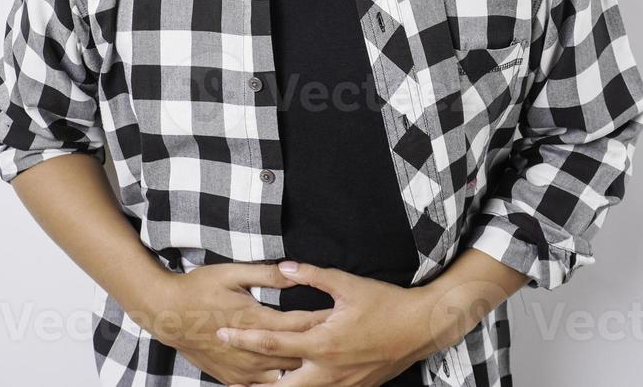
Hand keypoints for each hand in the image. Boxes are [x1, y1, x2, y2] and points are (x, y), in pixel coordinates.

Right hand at [128, 262, 331, 385]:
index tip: (343, 316)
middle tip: (342, 341)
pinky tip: (296, 379)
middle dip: (320, 346)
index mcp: (257, 320)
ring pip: (284, 375)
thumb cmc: (199, 288)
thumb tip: (294, 269)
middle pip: (298, 353)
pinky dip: (281, 383)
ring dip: (302, 367)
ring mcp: (243, 368)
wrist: (167, 314)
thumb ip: (267, 274)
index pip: (301, 323)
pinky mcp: (233, 378)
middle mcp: (253, 350)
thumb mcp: (232, 273)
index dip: (325, 320)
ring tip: (324, 362)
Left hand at [214, 260, 442, 386]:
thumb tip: (284, 266)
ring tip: (252, 386)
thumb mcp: (348, 285)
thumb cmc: (386, 304)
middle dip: (253, 385)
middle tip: (228, 380)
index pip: (273, 343)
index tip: (222, 333)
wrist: (421, 328)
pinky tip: (291, 384)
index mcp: (322, 343)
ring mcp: (341, 384)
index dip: (244, 338)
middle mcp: (328, 370)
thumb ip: (313, 275)